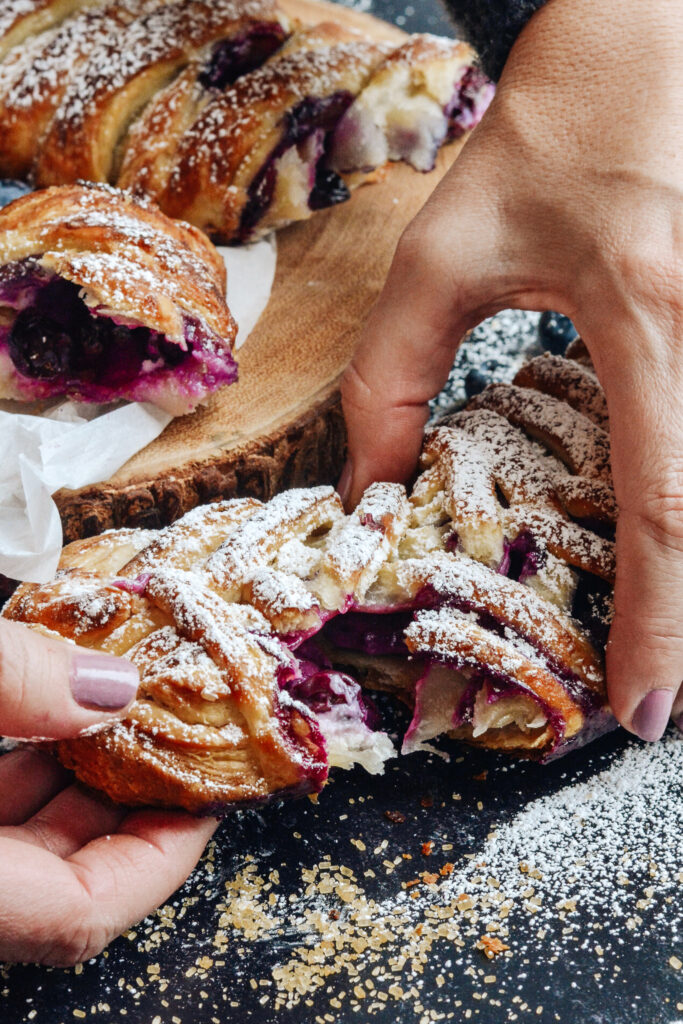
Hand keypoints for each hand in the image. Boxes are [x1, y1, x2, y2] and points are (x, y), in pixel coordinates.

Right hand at [0, 620, 216, 964]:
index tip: (214, 792)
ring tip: (125, 712)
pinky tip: (49, 713)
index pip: (81, 915)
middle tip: (181, 738)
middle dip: (131, 804)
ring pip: (24, 849)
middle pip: (62, 880)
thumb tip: (114, 686)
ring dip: (77, 782)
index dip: (164, 855)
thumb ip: (15, 685)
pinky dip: (25, 770)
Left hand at [340, 0, 682, 740]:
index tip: (640, 709)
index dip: (660, 621)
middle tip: (657, 691)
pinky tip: (664, 523)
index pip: (664, 501)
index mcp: (646, 309)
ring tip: (661, 626)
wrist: (651, 35)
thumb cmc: (549, 134)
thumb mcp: (446, 253)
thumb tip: (369, 497)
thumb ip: (392, 379)